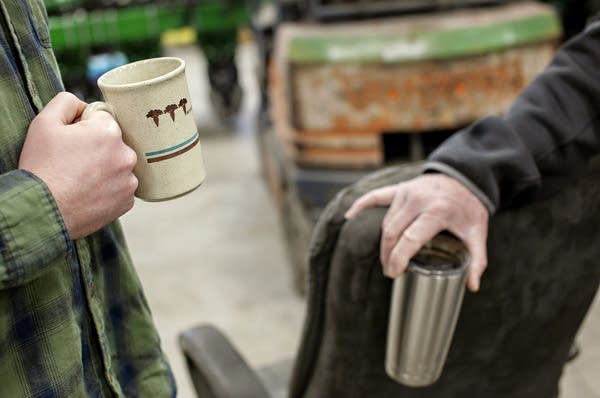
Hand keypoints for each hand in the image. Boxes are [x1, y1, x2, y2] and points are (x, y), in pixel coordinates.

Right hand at [19, 92, 137, 238]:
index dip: (82, 129)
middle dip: (96, 149)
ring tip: (80, 180)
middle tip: (73, 163)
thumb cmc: (42, 166)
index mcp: (110, 131)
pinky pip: (120, 187)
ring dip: (104, 169)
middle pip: (112, 143)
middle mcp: (127, 154)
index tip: (70, 143)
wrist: (43, 211)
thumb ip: (68, 102)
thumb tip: (85, 106)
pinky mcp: (128, 201)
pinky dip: (107, 189)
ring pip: (117, 166)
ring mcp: (130, 180)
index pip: (102, 120)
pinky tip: (89, 193)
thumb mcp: (45, 122)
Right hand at [345, 173, 488, 291]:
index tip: (395, 273)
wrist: (466, 176)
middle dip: (388, 255)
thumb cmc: (469, 207)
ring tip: (387, 259)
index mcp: (437, 211)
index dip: (398, 259)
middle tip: (391, 272)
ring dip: (384, 242)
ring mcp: (406, 192)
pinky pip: (375, 197)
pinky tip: (349, 216)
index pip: (410, 239)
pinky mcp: (399, 188)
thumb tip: (471, 286)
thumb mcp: (478, 233)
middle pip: (393, 233)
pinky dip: (361, 206)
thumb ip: (477, 261)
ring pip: (386, 222)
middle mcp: (418, 200)